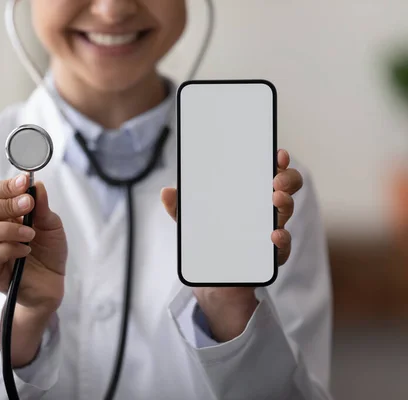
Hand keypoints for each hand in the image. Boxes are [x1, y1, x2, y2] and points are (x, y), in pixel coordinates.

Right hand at [0, 174, 66, 365]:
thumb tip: (36, 184)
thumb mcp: (52, 226)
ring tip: (30, 233)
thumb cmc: (49, 253)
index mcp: (4, 216)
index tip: (24, 181)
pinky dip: (9, 248)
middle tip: (28, 206)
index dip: (5, 186)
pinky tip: (26, 250)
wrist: (53, 285)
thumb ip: (43, 207)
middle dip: (5, 204)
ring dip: (7, 228)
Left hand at [161, 149, 302, 341]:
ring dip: (285, 204)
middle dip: (287, 180)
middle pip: (286, 189)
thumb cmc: (207, 241)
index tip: (278, 154)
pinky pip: (281, 247)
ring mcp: (270, 233)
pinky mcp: (269, 257)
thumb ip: (180, 208)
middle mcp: (264, 211)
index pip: (268, 173)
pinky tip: (275, 235)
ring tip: (276, 200)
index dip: (277, 162)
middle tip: (276, 180)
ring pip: (286, 214)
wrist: (211, 280)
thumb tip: (166, 192)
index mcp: (249, 196)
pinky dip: (281, 240)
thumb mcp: (191, 223)